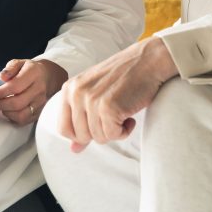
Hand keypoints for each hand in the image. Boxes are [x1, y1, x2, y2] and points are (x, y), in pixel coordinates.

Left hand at [0, 59, 67, 126]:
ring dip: (6, 111)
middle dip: (0, 103)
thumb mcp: (19, 63)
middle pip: (17, 103)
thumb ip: (9, 69)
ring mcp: (40, 103)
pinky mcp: (39, 112)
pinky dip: (12, 117)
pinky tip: (9, 110)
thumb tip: (1, 77)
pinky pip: (24, 120)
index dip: (0, 92)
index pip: (15, 86)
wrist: (47, 77)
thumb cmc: (31, 70)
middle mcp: (39, 89)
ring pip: (20, 115)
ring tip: (1, 104)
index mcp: (34, 74)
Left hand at [58, 37, 177, 151]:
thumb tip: (74, 149)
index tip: (97, 124)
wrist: (148, 61)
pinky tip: (129, 115)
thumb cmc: (123, 77)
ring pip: (98, 137)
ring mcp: (92, 100)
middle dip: (100, 132)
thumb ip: (81, 119)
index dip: (81, 134)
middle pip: (81, 136)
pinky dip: (125, 130)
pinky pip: (113, 135)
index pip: (63, 128)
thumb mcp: (95, 93)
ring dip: (114, 130)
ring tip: (122, 112)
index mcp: (69, 89)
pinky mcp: (109, 107)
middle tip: (113, 116)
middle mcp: (76, 93)